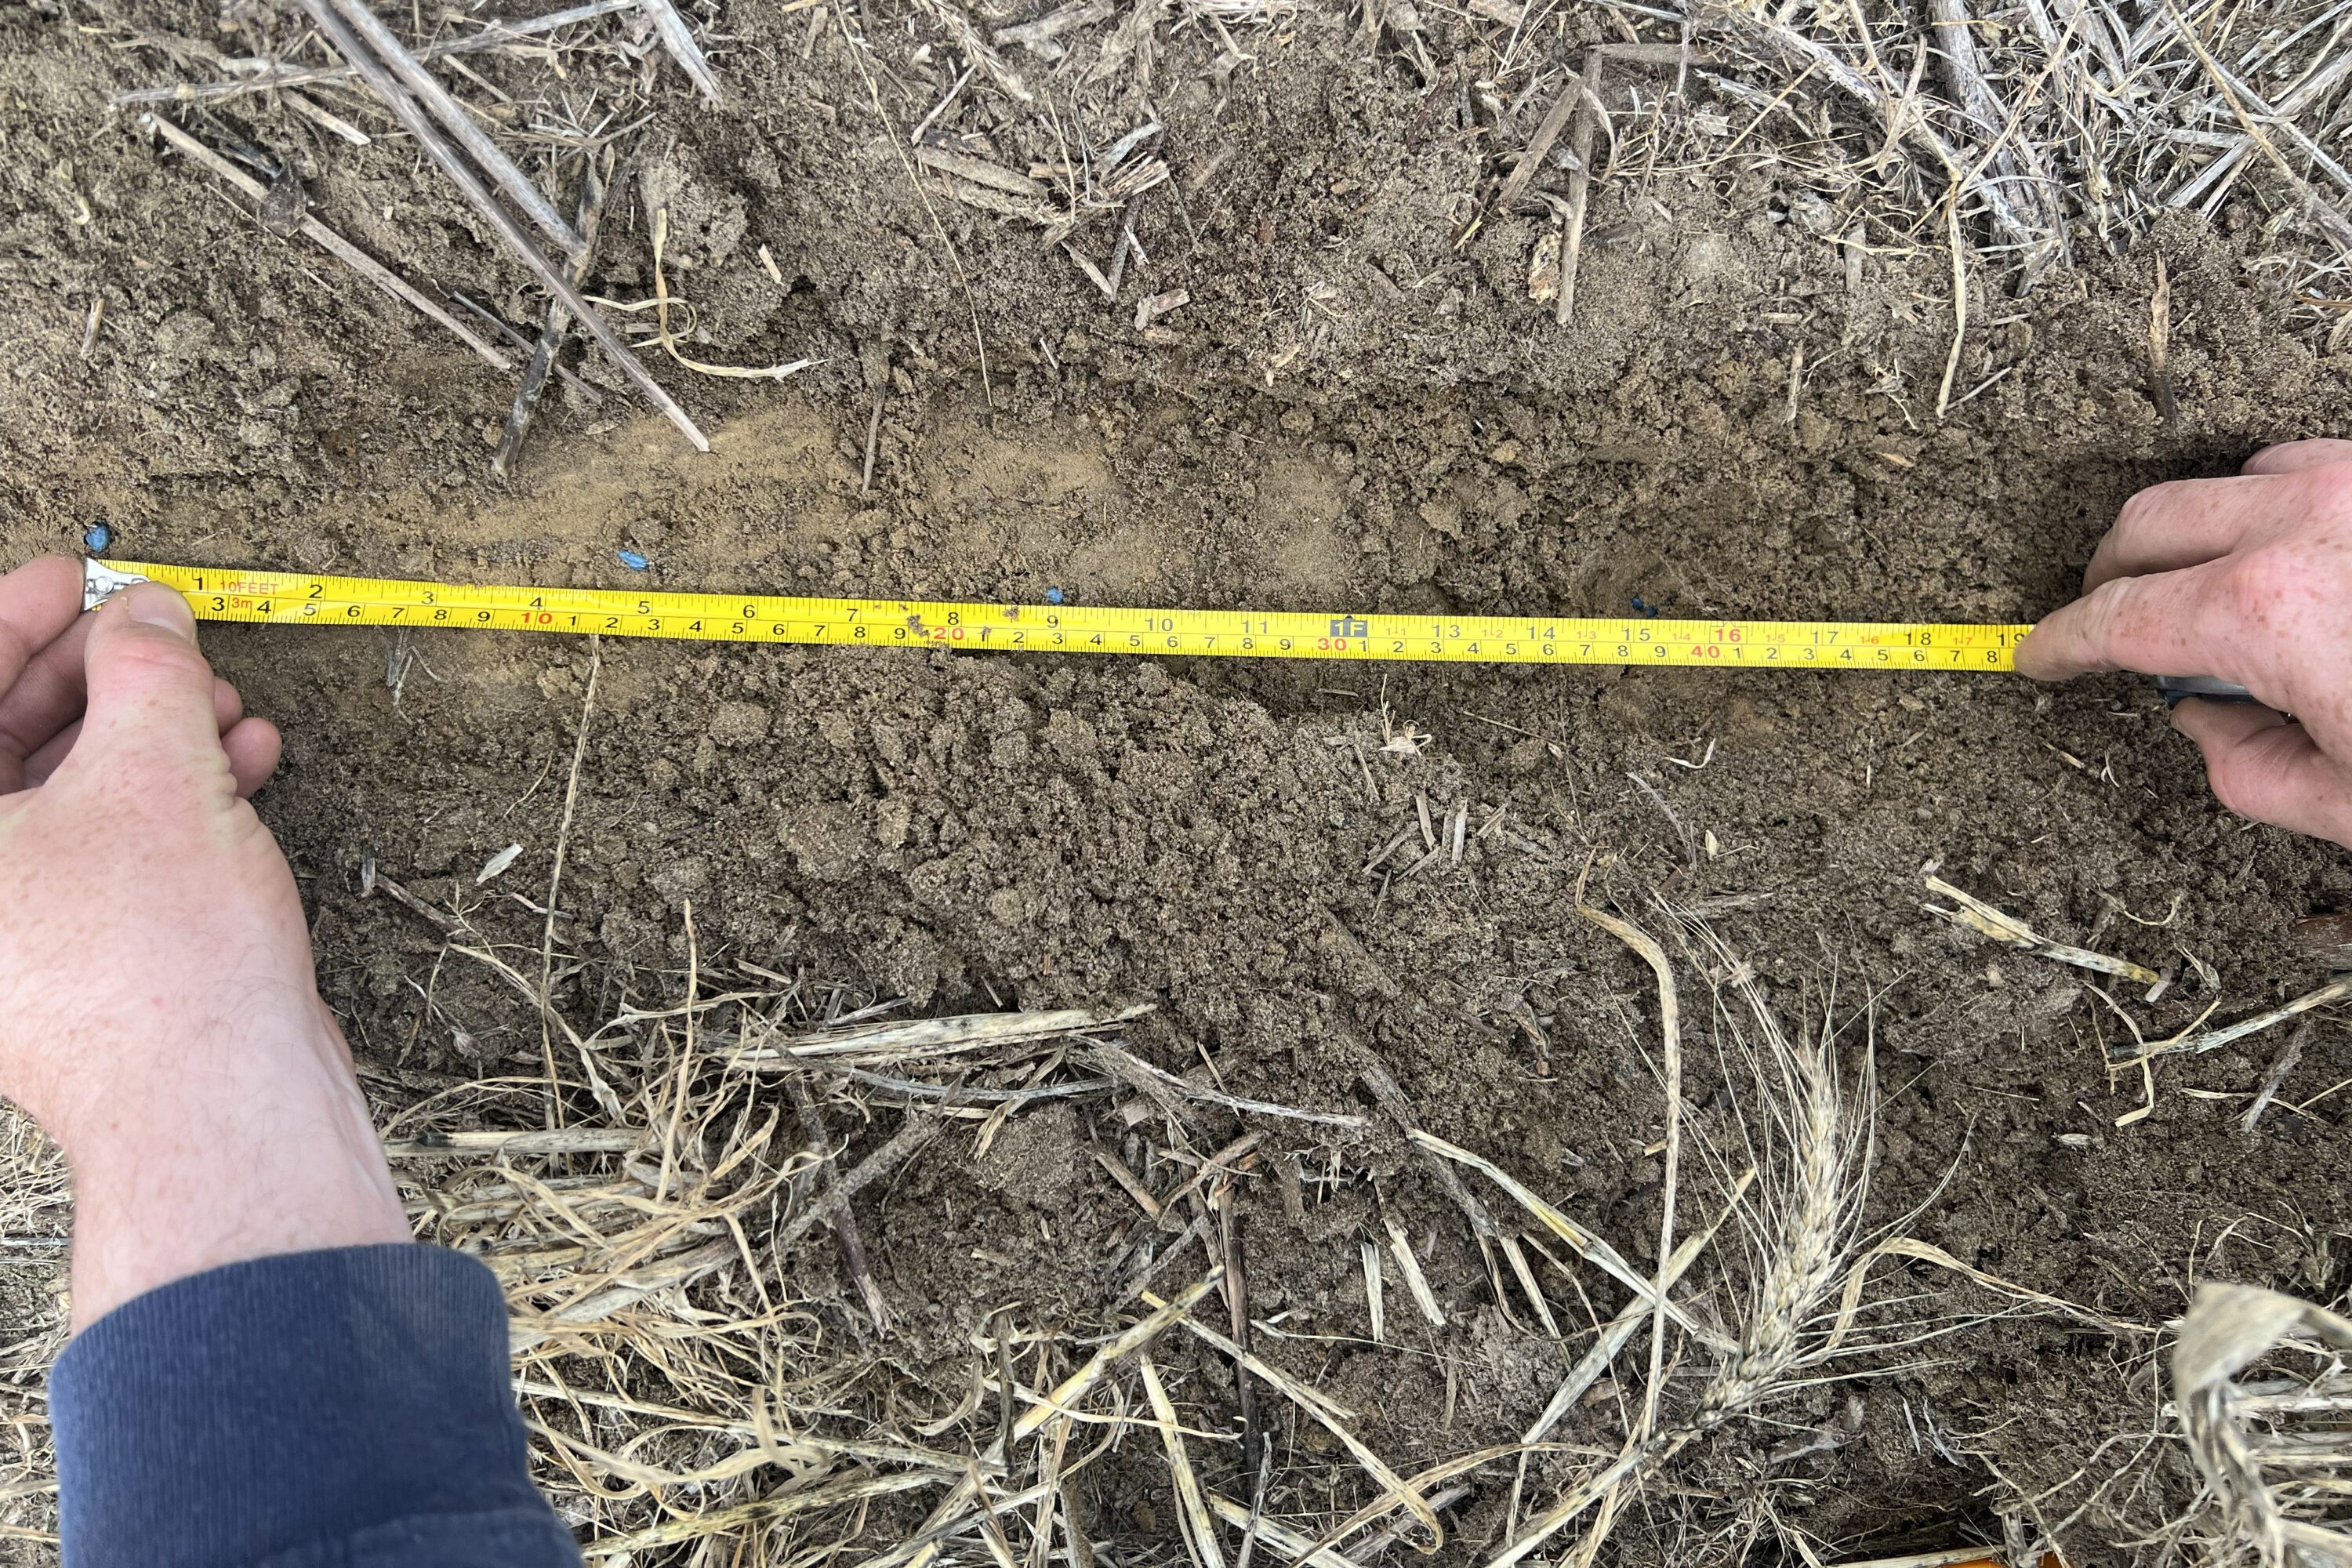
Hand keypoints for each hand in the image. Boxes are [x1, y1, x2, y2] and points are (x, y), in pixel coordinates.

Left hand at [0, 559, 406, 1325]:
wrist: (218, 1103)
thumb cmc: (157, 963)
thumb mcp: (152, 769)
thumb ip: (143, 667)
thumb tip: (144, 614)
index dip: (17, 618)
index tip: (80, 577)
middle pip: (5, 745)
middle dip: (99, 681)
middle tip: (164, 638)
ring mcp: (9, 937)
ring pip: (65, 797)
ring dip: (149, 737)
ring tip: (224, 706)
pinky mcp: (71, 967)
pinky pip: (103, 850)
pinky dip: (167, 801)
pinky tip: (241, 768)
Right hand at [2016, 440, 2351, 845]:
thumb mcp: (2350, 803)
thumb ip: (2250, 769)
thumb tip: (2207, 720)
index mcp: (2263, 610)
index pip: (2115, 618)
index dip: (2061, 642)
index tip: (2037, 656)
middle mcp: (2301, 523)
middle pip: (2148, 523)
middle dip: (2107, 575)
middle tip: (2103, 623)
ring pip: (2225, 481)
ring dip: (2195, 534)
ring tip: (2203, 588)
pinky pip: (2304, 465)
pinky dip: (2273, 503)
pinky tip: (2289, 555)